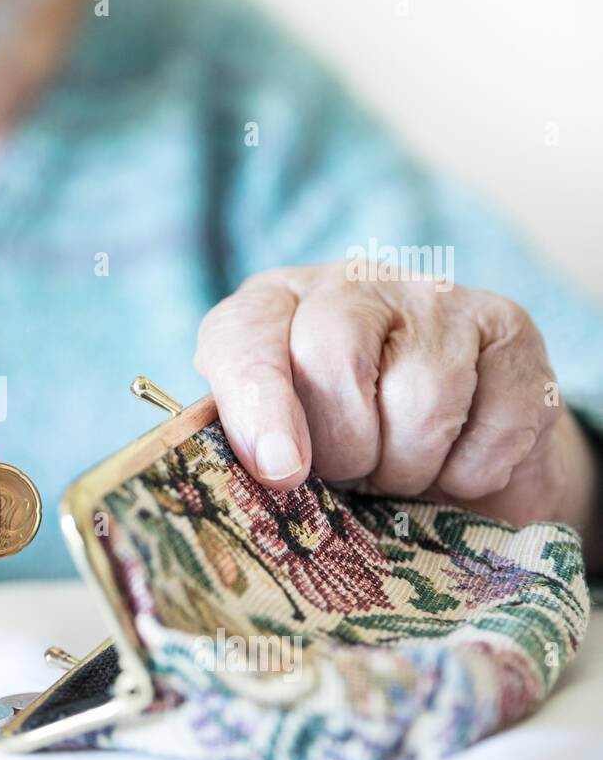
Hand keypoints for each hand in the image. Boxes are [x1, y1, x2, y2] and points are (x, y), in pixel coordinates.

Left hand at [193, 261, 598, 539]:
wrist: (449, 458)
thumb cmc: (342, 449)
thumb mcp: (279, 445)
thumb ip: (253, 446)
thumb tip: (269, 464)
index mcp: (275, 305)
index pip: (247, 333)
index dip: (259, 402)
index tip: (279, 470)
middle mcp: (354, 284)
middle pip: (336, 358)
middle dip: (343, 448)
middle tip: (350, 476)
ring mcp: (439, 300)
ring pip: (422, 398)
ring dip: (407, 467)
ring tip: (397, 472)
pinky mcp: (512, 333)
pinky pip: (494, 423)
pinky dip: (470, 472)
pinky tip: (455, 467)